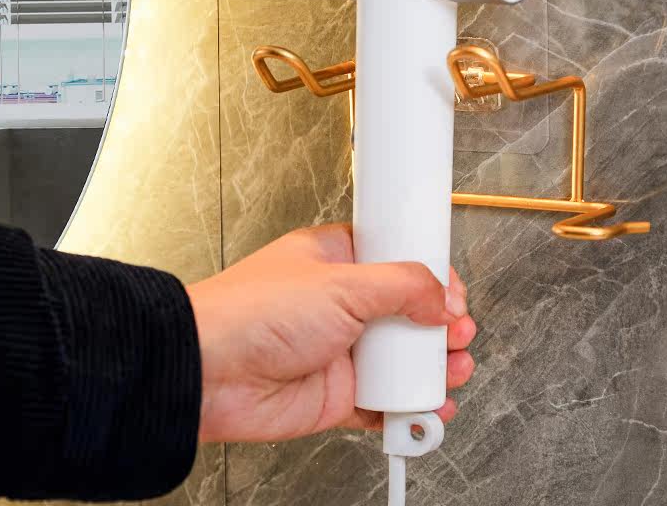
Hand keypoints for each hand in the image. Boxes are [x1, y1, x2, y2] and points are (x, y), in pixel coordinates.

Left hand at [187, 223, 475, 442]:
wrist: (209, 375)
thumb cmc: (252, 312)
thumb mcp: (341, 283)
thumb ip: (402, 286)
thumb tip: (441, 297)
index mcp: (339, 260)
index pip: (399, 260)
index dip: (430, 274)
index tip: (453, 288)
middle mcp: (343, 304)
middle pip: (409, 312)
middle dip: (440, 324)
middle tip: (457, 330)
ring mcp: (342, 349)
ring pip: (403, 359)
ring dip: (433, 367)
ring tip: (452, 369)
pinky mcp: (339, 392)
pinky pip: (386, 402)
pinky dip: (410, 408)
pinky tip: (426, 406)